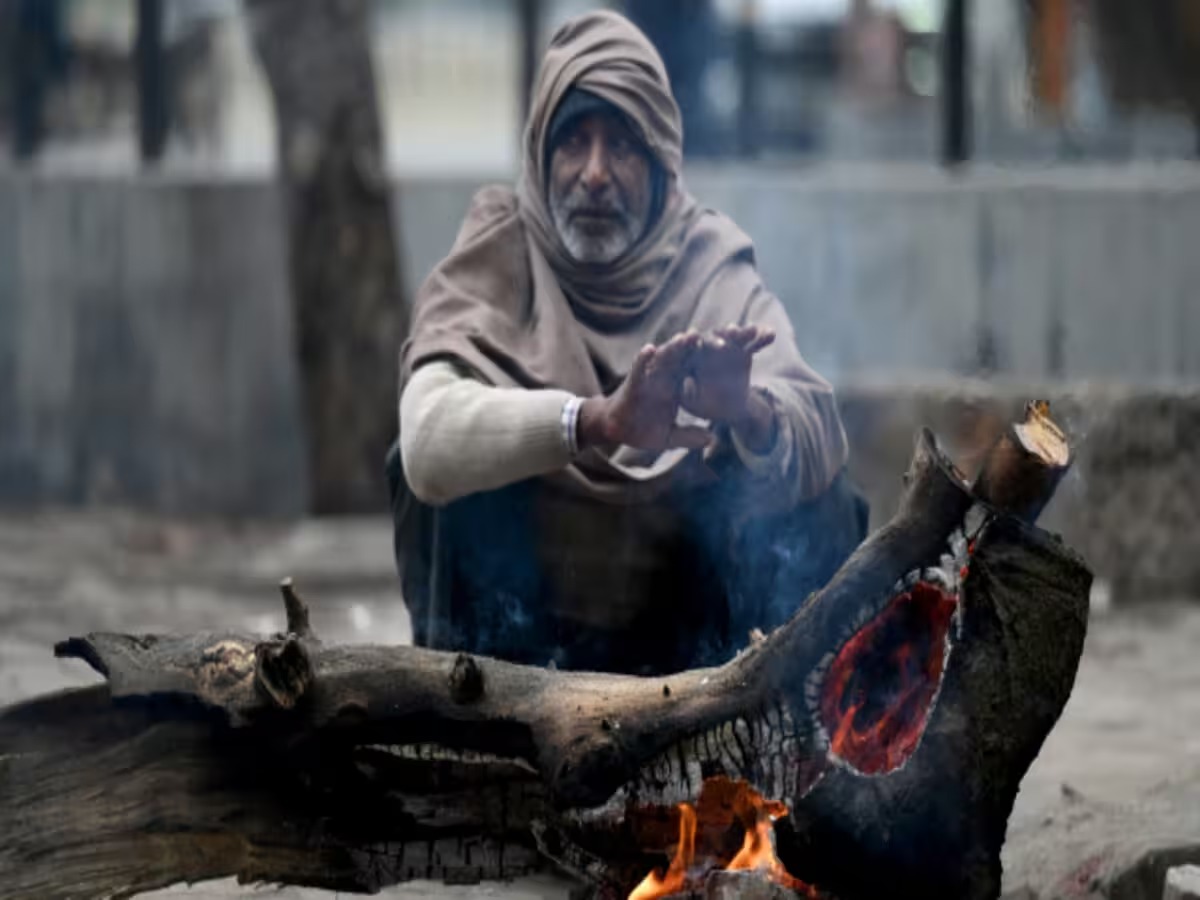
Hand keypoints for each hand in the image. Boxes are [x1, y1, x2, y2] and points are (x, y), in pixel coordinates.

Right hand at [578, 332, 712, 451]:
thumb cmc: (642, 429)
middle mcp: (664, 378)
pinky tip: (650, 349)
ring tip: (687, 336)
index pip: (696, 371)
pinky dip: (643, 359)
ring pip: (663, 359)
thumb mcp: (669, 437)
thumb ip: (689, 437)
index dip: (712, 364)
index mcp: (676, 387)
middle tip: (718, 339)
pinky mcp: (632, 383)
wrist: (616, 430)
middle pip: (684, 359)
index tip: (733, 357)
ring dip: (674, 347)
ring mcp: (648, 378)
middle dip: (698, 349)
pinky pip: (638, 368)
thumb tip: (712, 439)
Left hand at [680, 325, 774, 425]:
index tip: (692, 336)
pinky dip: (762, 338)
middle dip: (718, 337)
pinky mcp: (743, 350)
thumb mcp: (694, 404)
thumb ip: (689, 395)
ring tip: (752, 330)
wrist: (729, 407)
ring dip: (742, 332)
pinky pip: (753, 343)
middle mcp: (705, 348)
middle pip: (710, 339)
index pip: (685, 348)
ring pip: (732, 337)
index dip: (688, 342)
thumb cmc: (705, 406)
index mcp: (689, 360)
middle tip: (728, 336)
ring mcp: (726, 347)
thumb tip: (687, 383)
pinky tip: (772, 334)